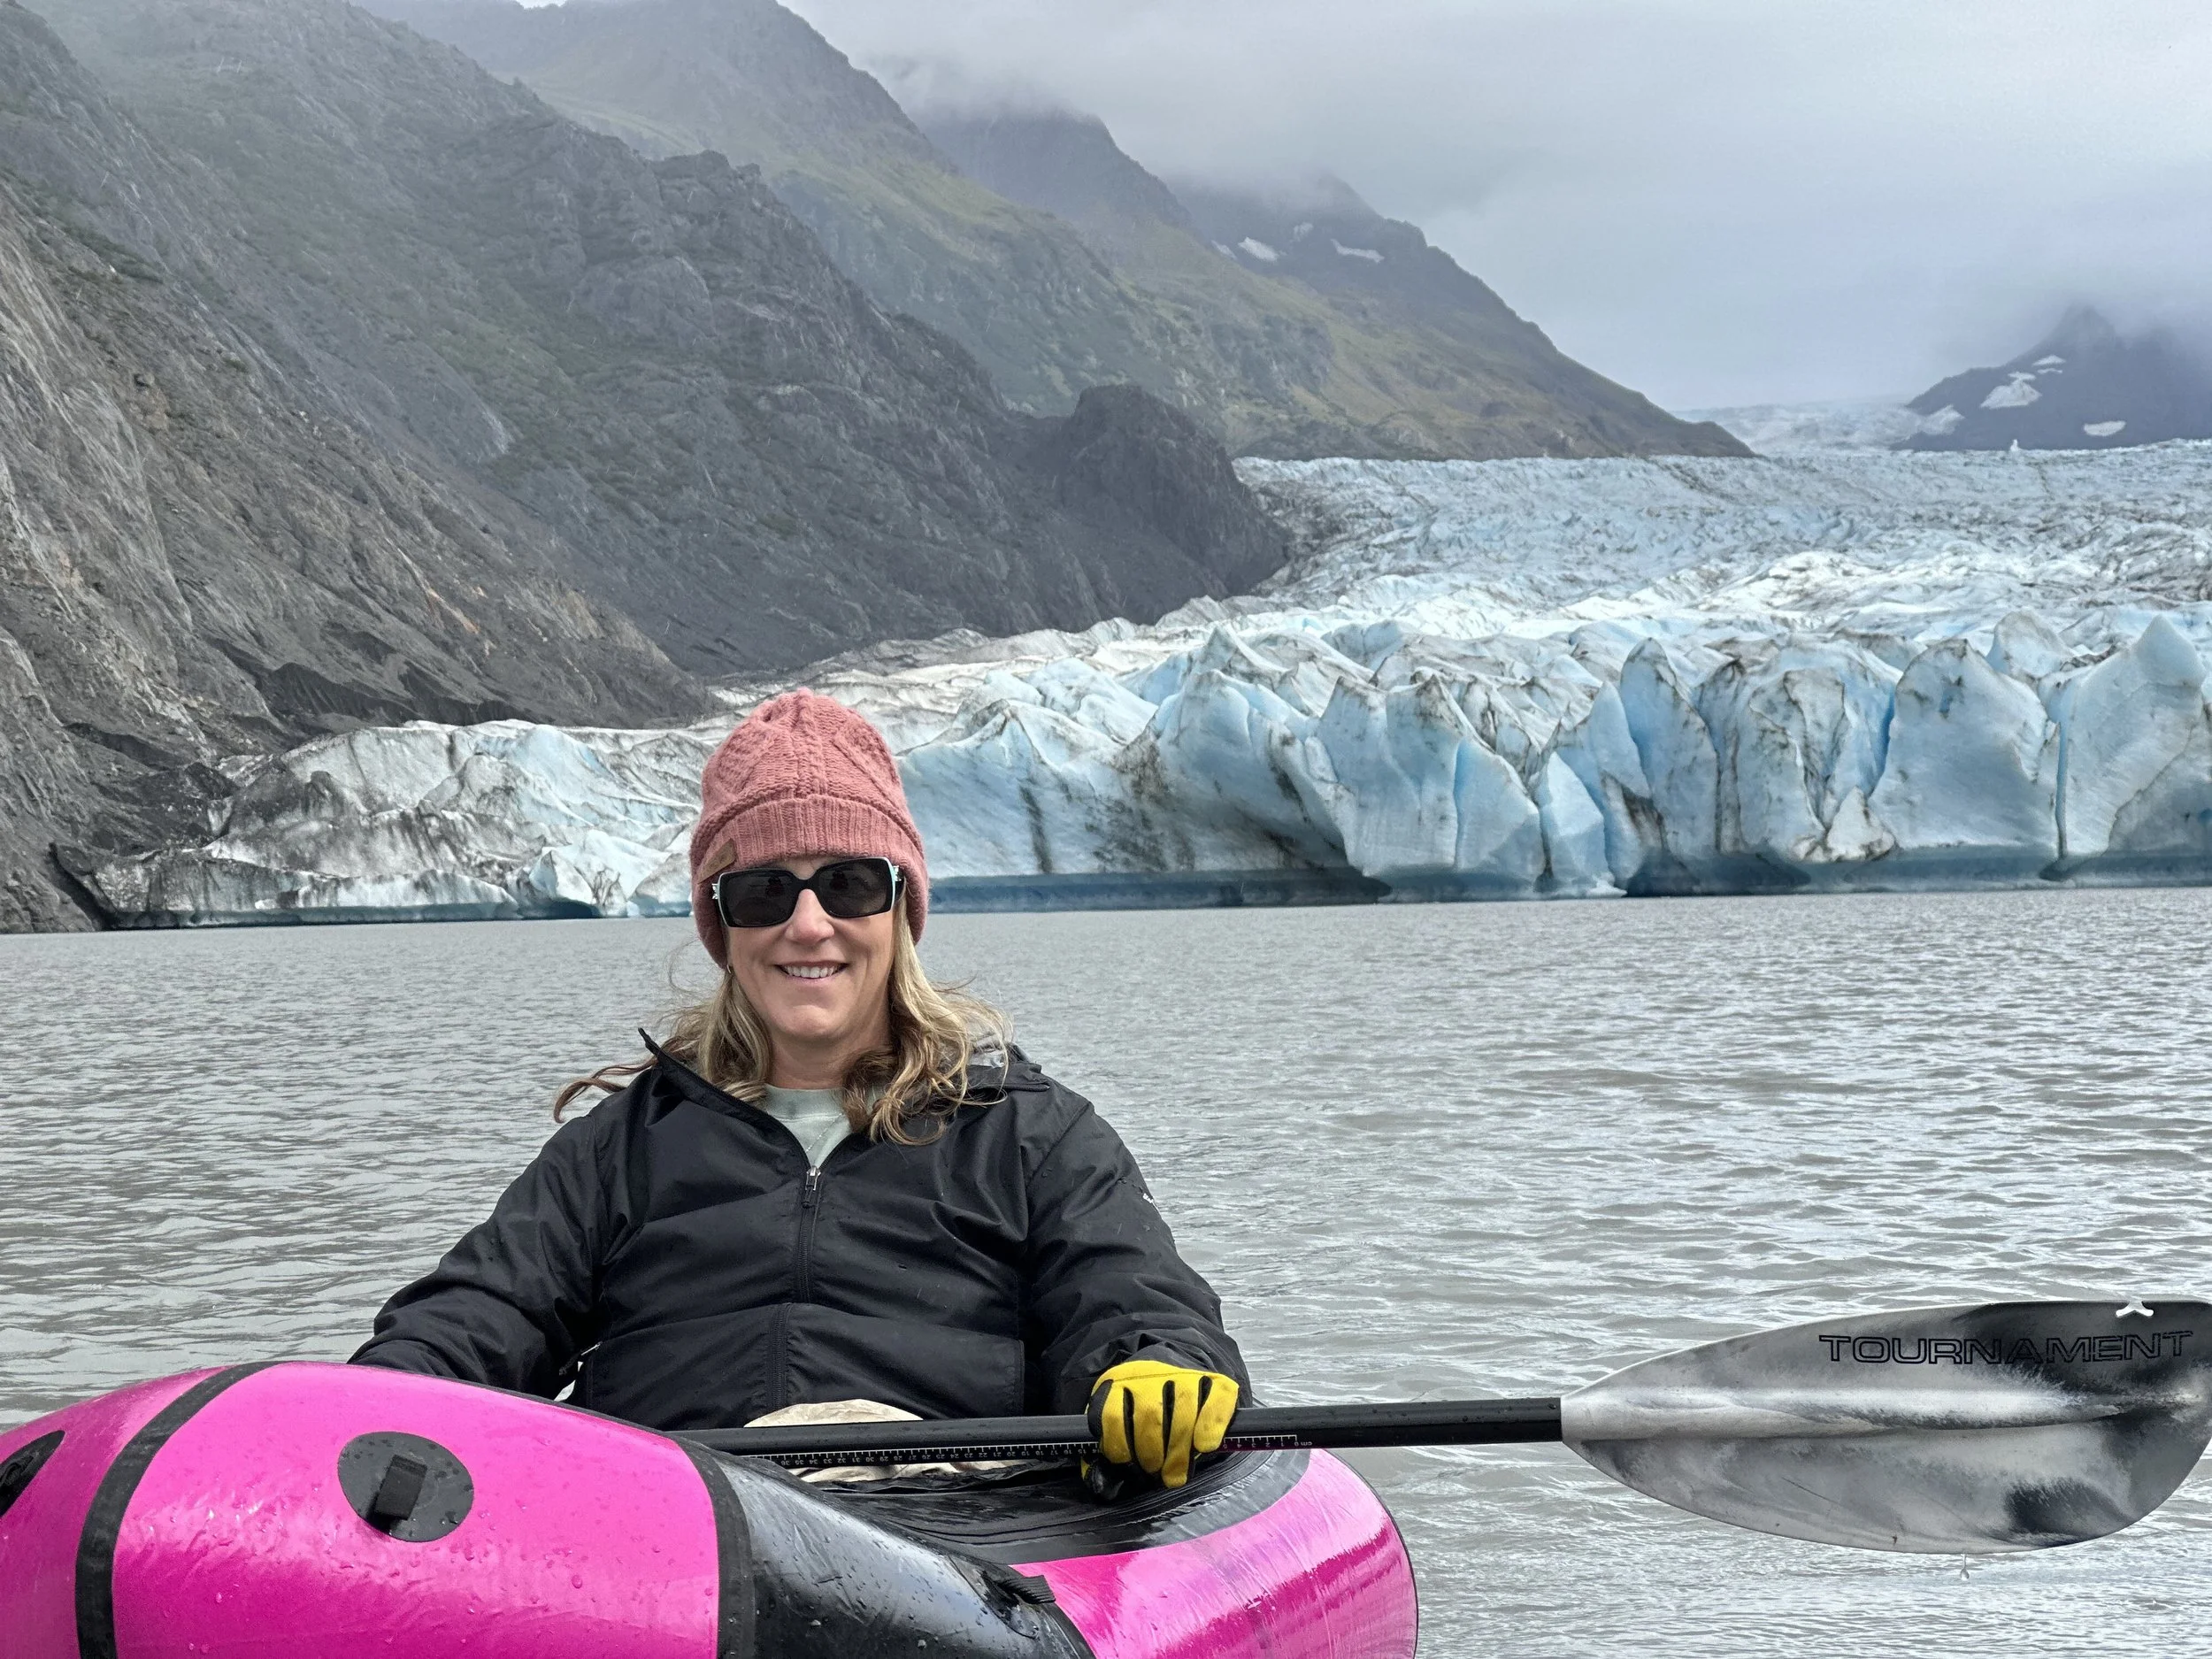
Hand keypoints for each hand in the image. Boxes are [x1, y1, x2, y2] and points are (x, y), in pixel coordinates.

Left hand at [1086, 1359, 1239, 1488]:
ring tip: (1175, 1473)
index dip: (1119, 1446)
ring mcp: (1184, 1375)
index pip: (1112, 1415)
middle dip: (1151, 1454)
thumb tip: (1102, 1485)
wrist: (1176, 1377)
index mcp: (1118, 1383)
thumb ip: (1107, 1455)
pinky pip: (1216, 1401)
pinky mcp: (1214, 1381)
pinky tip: (1204, 1446)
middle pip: (1150, 1416)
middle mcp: (1150, 1374)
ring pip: (1183, 1410)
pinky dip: (1211, 1425)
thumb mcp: (1117, 1427)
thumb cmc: (1141, 1415)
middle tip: (1155, 1472)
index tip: (1127, 1463)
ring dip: (1178, 1450)